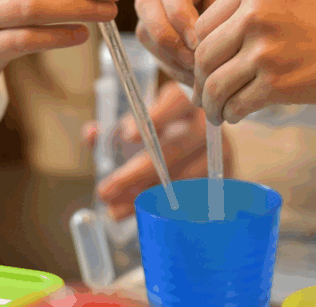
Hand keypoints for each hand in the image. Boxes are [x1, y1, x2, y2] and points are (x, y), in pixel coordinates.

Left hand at [82, 82, 234, 220]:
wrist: (201, 147)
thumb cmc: (163, 132)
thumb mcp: (140, 124)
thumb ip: (112, 128)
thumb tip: (92, 134)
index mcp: (185, 101)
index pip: (176, 101)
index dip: (155, 116)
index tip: (126, 135)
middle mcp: (207, 124)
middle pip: (175, 148)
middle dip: (137, 173)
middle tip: (106, 189)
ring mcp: (220, 153)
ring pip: (183, 178)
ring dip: (146, 196)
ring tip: (115, 208)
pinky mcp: (224, 178)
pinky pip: (193, 199)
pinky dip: (165, 209)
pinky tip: (142, 214)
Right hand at [134, 0, 244, 84]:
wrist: (247, 14)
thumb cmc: (250, 6)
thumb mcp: (244, 4)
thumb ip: (225, 18)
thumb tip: (201, 52)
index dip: (181, 16)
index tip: (200, 43)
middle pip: (146, 4)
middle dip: (169, 38)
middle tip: (194, 62)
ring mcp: (153, 3)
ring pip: (145, 30)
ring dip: (170, 56)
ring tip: (197, 74)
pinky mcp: (152, 28)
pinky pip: (152, 49)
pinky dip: (172, 66)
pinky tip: (194, 78)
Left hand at [192, 0, 315, 123]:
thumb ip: (253, 14)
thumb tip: (218, 48)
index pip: (203, 24)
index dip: (200, 52)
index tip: (207, 68)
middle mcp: (254, 13)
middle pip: (202, 55)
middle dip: (201, 81)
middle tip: (208, 97)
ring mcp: (265, 48)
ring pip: (214, 83)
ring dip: (213, 104)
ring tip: (219, 112)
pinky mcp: (278, 82)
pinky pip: (237, 104)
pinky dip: (234, 114)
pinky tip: (240, 115)